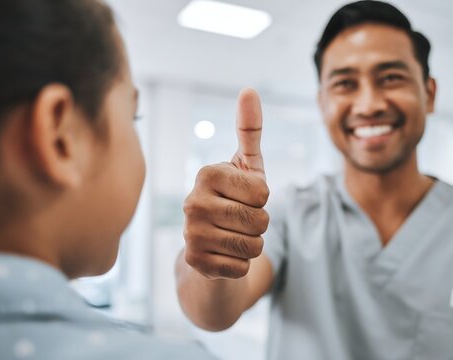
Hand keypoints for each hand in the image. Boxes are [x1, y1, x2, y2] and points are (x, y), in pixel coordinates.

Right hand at [183, 88, 269, 279]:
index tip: (243, 197)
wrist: (210, 244)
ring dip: (251, 245)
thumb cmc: (235, 199)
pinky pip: (242, 267)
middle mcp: (192, 201)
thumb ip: (250, 130)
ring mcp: (190, 234)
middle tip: (238, 220)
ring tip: (232, 236)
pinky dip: (240, 265)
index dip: (262, 199)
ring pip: (253, 246)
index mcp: (207, 174)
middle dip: (259, 224)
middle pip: (260, 221)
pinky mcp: (194, 262)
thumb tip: (250, 89)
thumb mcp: (247, 166)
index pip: (263, 192)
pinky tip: (223, 255)